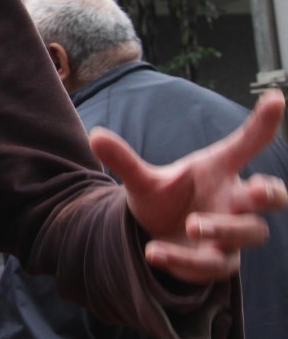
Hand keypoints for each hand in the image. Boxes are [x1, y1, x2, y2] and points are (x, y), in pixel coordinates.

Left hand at [90, 88, 287, 282]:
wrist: (156, 236)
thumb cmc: (165, 200)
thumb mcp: (143, 179)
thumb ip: (124, 159)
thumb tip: (94, 135)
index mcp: (218, 172)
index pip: (245, 146)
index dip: (262, 124)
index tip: (275, 97)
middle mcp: (233, 202)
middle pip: (271, 198)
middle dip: (269, 193)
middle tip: (256, 190)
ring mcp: (230, 235)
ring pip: (248, 234)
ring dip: (223, 229)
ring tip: (192, 226)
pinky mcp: (217, 262)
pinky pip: (213, 266)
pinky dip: (184, 260)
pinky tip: (155, 253)